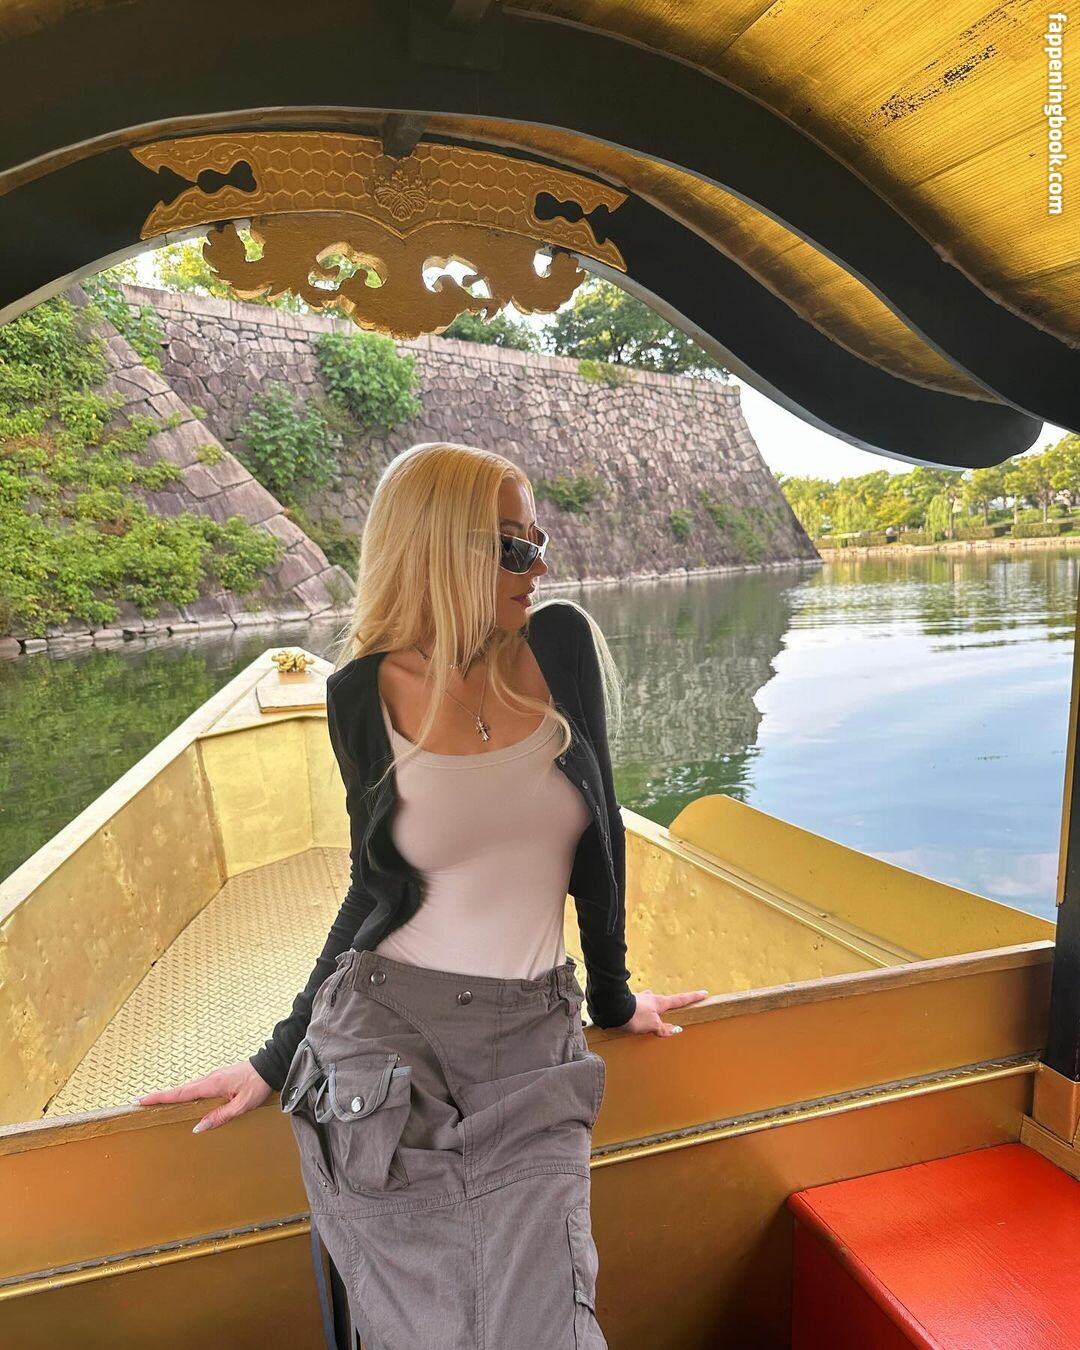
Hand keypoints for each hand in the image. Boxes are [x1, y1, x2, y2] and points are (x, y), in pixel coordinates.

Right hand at [133, 1060, 273, 1132]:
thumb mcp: (241, 1105)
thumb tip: (197, 1127)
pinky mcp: (219, 1077)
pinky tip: (183, 1099)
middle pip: (180, 1090)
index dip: (160, 1097)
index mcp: (211, 1085)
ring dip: (172, 1094)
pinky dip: (185, 1092)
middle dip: (160, 1096)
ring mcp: (214, 1076)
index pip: (181, 1093)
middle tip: (140, 1102)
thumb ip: (220, 1116)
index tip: (141, 1099)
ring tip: (156, 1102)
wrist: (271, 1065)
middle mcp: (209, 1078)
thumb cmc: (258, 1085)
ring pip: (189, 1088)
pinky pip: (197, 1087)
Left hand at [613, 988, 710, 1036]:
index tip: (704, 993)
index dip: (692, 997)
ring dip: (653, 1009)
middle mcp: (651, 998)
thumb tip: (676, 1029)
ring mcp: (640, 999)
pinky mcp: (629, 1003)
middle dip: (669, 1006)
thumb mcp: (652, 1024)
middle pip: (664, 1002)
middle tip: (674, 1010)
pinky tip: (636, 1016)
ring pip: (650, 1004)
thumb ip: (663, 1028)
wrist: (612, 1008)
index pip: (679, 1000)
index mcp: (659, 1002)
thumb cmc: (635, 1016)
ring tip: (651, 1017)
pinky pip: (639, 1008)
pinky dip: (641, 1013)